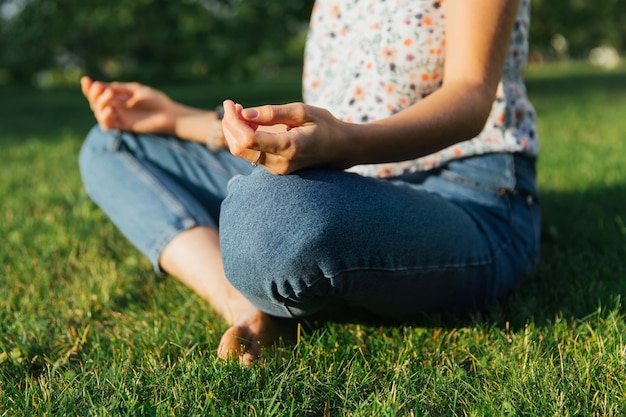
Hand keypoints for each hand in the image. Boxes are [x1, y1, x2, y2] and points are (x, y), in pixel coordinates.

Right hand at [80, 76, 176, 133]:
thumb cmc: (155, 100)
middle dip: (94, 95)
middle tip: (100, 89)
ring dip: (100, 104)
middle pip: (95, 102)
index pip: (98, 92)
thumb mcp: (135, 90)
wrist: (168, 114)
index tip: (85, 80)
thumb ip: (119, 89)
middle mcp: (115, 106)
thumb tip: (99, 85)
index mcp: (117, 96)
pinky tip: (111, 110)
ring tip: (109, 99)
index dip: (89, 88)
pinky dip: (105, 117)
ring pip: (99, 113)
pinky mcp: (123, 127)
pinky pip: (107, 124)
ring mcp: (119, 117)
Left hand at [220, 99, 348, 174]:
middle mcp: (280, 163)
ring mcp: (277, 169)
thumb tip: (245, 113)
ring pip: (242, 152)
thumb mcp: (302, 112)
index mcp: (288, 146)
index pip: (248, 140)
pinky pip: (251, 155)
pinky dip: (243, 138)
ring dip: (235, 131)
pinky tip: (248, 123)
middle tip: (232, 105)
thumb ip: (273, 113)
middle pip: (239, 148)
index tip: (231, 103)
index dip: (233, 121)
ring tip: (240, 111)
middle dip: (229, 125)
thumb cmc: (324, 126)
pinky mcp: (275, 169)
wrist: (340, 149)